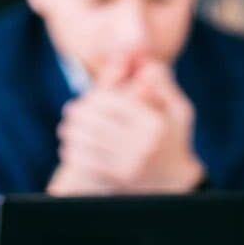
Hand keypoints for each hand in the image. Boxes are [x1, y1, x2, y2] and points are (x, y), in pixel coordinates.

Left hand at [47, 59, 203, 194]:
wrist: (176, 182)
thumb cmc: (172, 137)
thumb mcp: (177, 109)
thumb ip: (162, 84)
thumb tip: (146, 61)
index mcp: (154, 122)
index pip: (112, 102)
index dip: (93, 98)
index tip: (85, 99)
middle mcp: (143, 143)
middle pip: (96, 122)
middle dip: (78, 116)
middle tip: (68, 113)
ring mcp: (131, 163)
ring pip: (88, 142)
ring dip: (72, 134)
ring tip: (66, 130)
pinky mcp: (120, 179)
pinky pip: (88, 162)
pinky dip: (74, 153)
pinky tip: (69, 149)